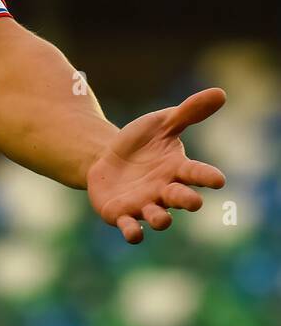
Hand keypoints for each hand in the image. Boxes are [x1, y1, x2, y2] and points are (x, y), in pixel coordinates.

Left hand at [86, 87, 226, 243]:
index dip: (208, 177)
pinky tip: (134, 231)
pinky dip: (133, 232)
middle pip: (182, 199)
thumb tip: (220, 93)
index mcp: (177, 169)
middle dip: (187, 201)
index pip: (197, 174)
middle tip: (192, 201)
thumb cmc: (141, 142)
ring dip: (162, 219)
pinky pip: (131, 228)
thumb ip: (188, 112)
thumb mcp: (161, 123)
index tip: (218, 180)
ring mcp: (145, 205)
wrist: (105, 158)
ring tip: (162, 218)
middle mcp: (165, 191)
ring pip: (159, 218)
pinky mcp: (122, 215)